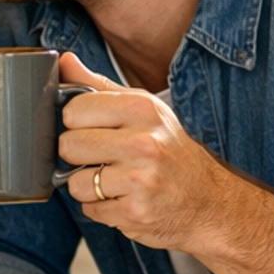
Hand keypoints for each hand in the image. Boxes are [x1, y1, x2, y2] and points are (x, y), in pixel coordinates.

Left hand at [56, 55, 228, 255]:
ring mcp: (140, 179)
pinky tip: (125, 199)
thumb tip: (65, 61)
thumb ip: (99, 86)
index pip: (73, 110)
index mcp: (142, 108)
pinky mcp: (135, 212)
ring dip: (89, 186)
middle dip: (79, 156)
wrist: (209, 200)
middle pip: (68, 146)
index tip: (95, 131)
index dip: (77, 124)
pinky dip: (102, 208)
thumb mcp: (143, 109)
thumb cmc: (170, 150)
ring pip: (75, 183)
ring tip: (116, 181)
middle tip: (104, 158)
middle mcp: (143, 142)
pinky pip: (89, 209)